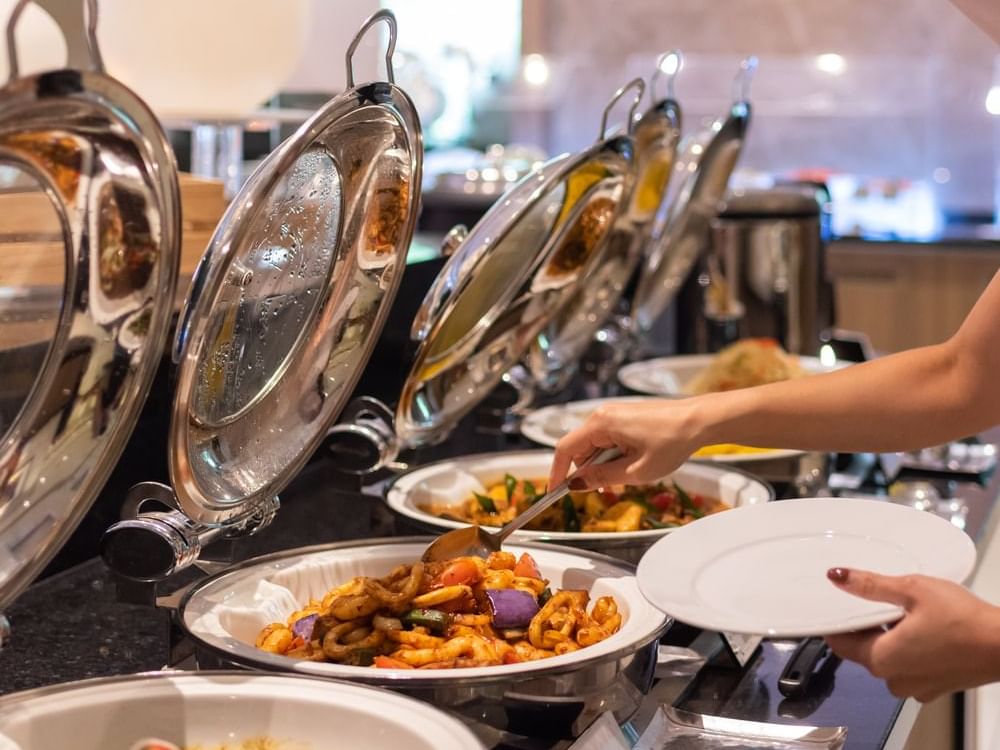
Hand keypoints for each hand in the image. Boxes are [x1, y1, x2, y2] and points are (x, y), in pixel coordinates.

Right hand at [549, 400, 700, 488]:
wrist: (700, 420)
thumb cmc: (672, 442)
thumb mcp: (635, 470)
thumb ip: (602, 478)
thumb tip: (576, 485)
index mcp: (601, 424)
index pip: (565, 449)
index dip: (558, 472)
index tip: (555, 491)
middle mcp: (603, 415)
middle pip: (579, 448)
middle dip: (585, 471)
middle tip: (604, 489)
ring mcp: (614, 414)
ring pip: (594, 445)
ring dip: (602, 464)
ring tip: (628, 475)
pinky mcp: (625, 417)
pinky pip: (607, 439)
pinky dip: (612, 455)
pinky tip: (631, 464)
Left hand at [824, 567, 999, 701]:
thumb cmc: (963, 619)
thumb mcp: (911, 590)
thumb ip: (870, 585)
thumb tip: (838, 577)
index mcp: (880, 659)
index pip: (839, 643)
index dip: (836, 621)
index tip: (838, 602)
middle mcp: (894, 680)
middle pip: (862, 650)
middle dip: (865, 626)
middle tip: (877, 599)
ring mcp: (915, 687)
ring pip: (887, 657)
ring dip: (888, 636)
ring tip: (904, 610)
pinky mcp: (935, 686)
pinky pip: (909, 666)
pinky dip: (908, 648)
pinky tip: (922, 627)